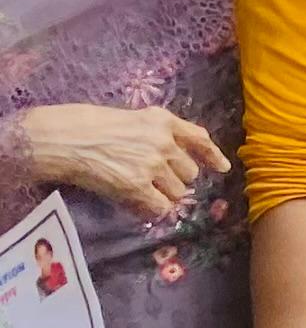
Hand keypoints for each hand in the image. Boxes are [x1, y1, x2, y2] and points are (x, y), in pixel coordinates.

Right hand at [16, 104, 227, 218]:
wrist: (61, 138)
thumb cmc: (86, 125)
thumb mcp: (131, 117)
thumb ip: (156, 132)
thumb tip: (176, 154)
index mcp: (162, 121)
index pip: (199, 138)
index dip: (212, 156)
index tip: (222, 167)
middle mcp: (163, 142)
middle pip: (189, 173)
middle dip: (174, 179)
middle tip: (151, 180)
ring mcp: (152, 165)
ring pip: (177, 192)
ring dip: (162, 195)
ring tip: (137, 188)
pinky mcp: (137, 186)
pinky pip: (160, 207)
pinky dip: (151, 210)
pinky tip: (136, 203)